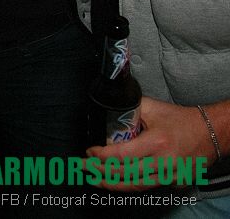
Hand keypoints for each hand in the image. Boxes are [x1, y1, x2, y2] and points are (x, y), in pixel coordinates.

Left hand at [85, 97, 212, 190]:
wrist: (211, 132)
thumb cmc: (181, 119)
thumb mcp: (153, 108)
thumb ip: (130, 109)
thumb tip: (109, 113)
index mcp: (156, 142)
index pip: (121, 155)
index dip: (101, 156)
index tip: (89, 152)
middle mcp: (164, 163)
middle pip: (125, 174)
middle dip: (100, 172)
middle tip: (84, 167)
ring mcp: (171, 176)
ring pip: (136, 186)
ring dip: (112, 184)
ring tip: (95, 179)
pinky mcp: (176, 183)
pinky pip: (148, 187)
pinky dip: (131, 185)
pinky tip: (116, 181)